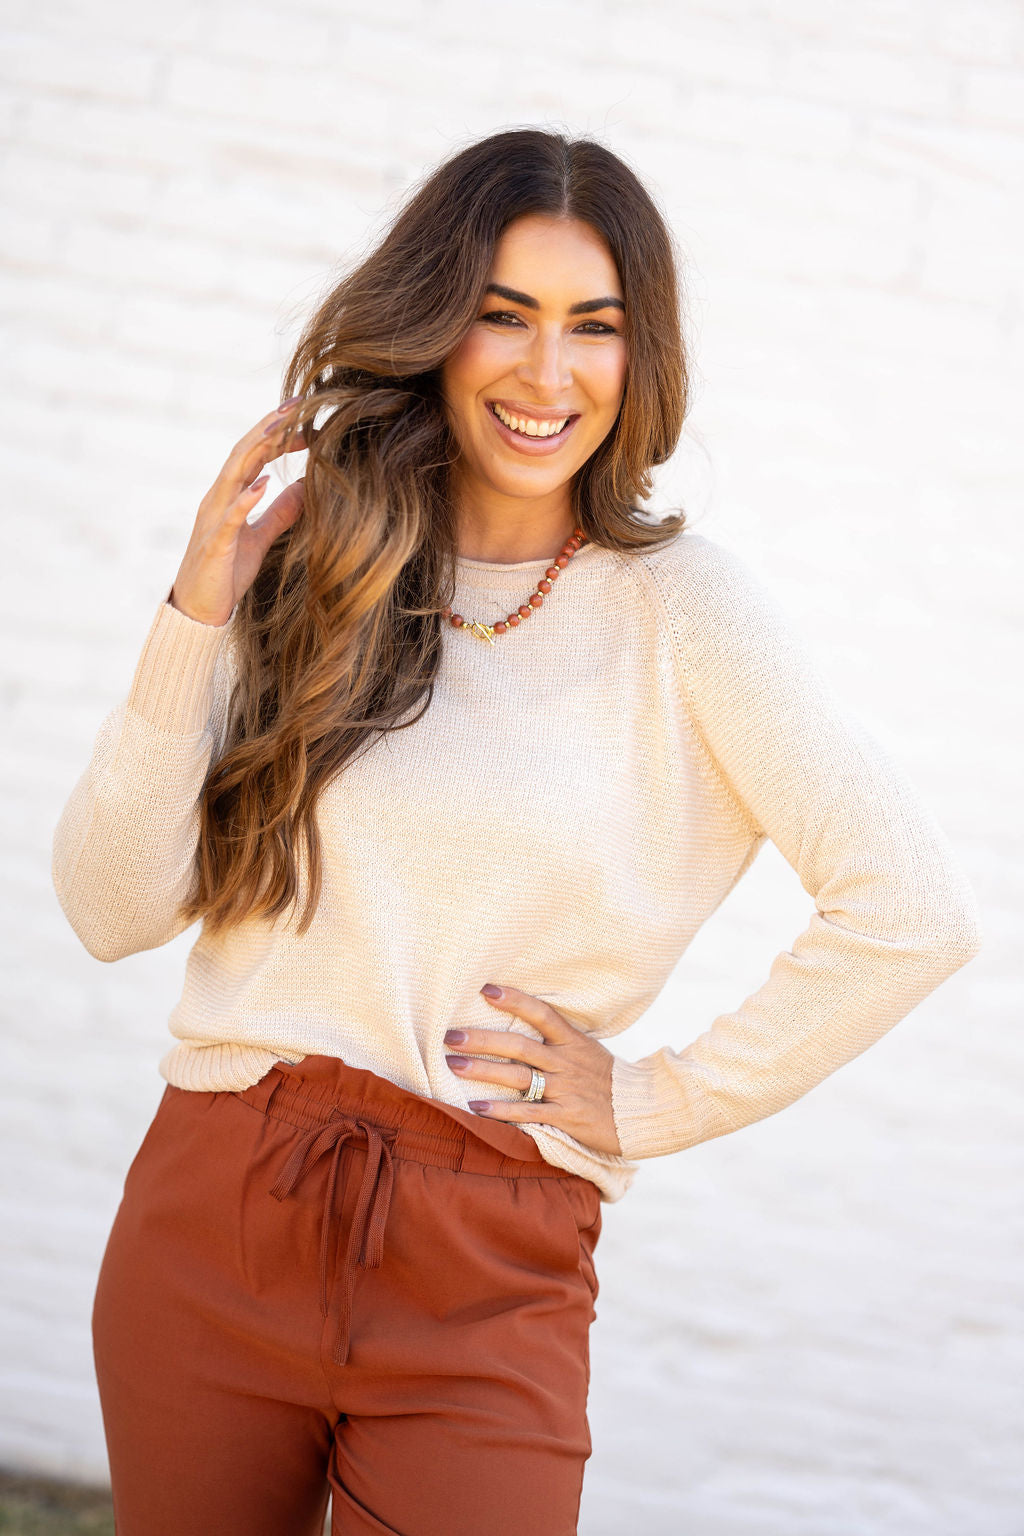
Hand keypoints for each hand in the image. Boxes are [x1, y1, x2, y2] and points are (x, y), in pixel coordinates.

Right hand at [169, 398, 307, 627]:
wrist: (199, 611)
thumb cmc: (226, 573)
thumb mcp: (260, 538)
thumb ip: (280, 513)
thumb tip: (304, 487)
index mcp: (229, 496)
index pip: (254, 455)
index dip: (277, 434)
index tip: (305, 418)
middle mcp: (218, 499)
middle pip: (243, 452)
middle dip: (269, 427)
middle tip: (297, 404)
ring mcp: (213, 519)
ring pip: (233, 474)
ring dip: (257, 449)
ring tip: (281, 427)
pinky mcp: (215, 543)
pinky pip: (229, 517)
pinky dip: (245, 498)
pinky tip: (264, 483)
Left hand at [444, 984, 621, 1156]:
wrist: (640, 1111)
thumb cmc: (608, 1079)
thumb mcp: (588, 1049)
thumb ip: (560, 1038)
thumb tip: (526, 1023)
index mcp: (573, 1041)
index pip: (542, 1013)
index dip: (515, 1000)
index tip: (486, 990)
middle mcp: (566, 1061)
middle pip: (519, 1046)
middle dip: (483, 1039)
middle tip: (450, 1036)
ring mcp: (565, 1089)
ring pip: (518, 1077)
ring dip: (483, 1071)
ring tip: (453, 1065)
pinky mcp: (565, 1116)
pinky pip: (528, 1112)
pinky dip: (501, 1110)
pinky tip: (476, 1106)